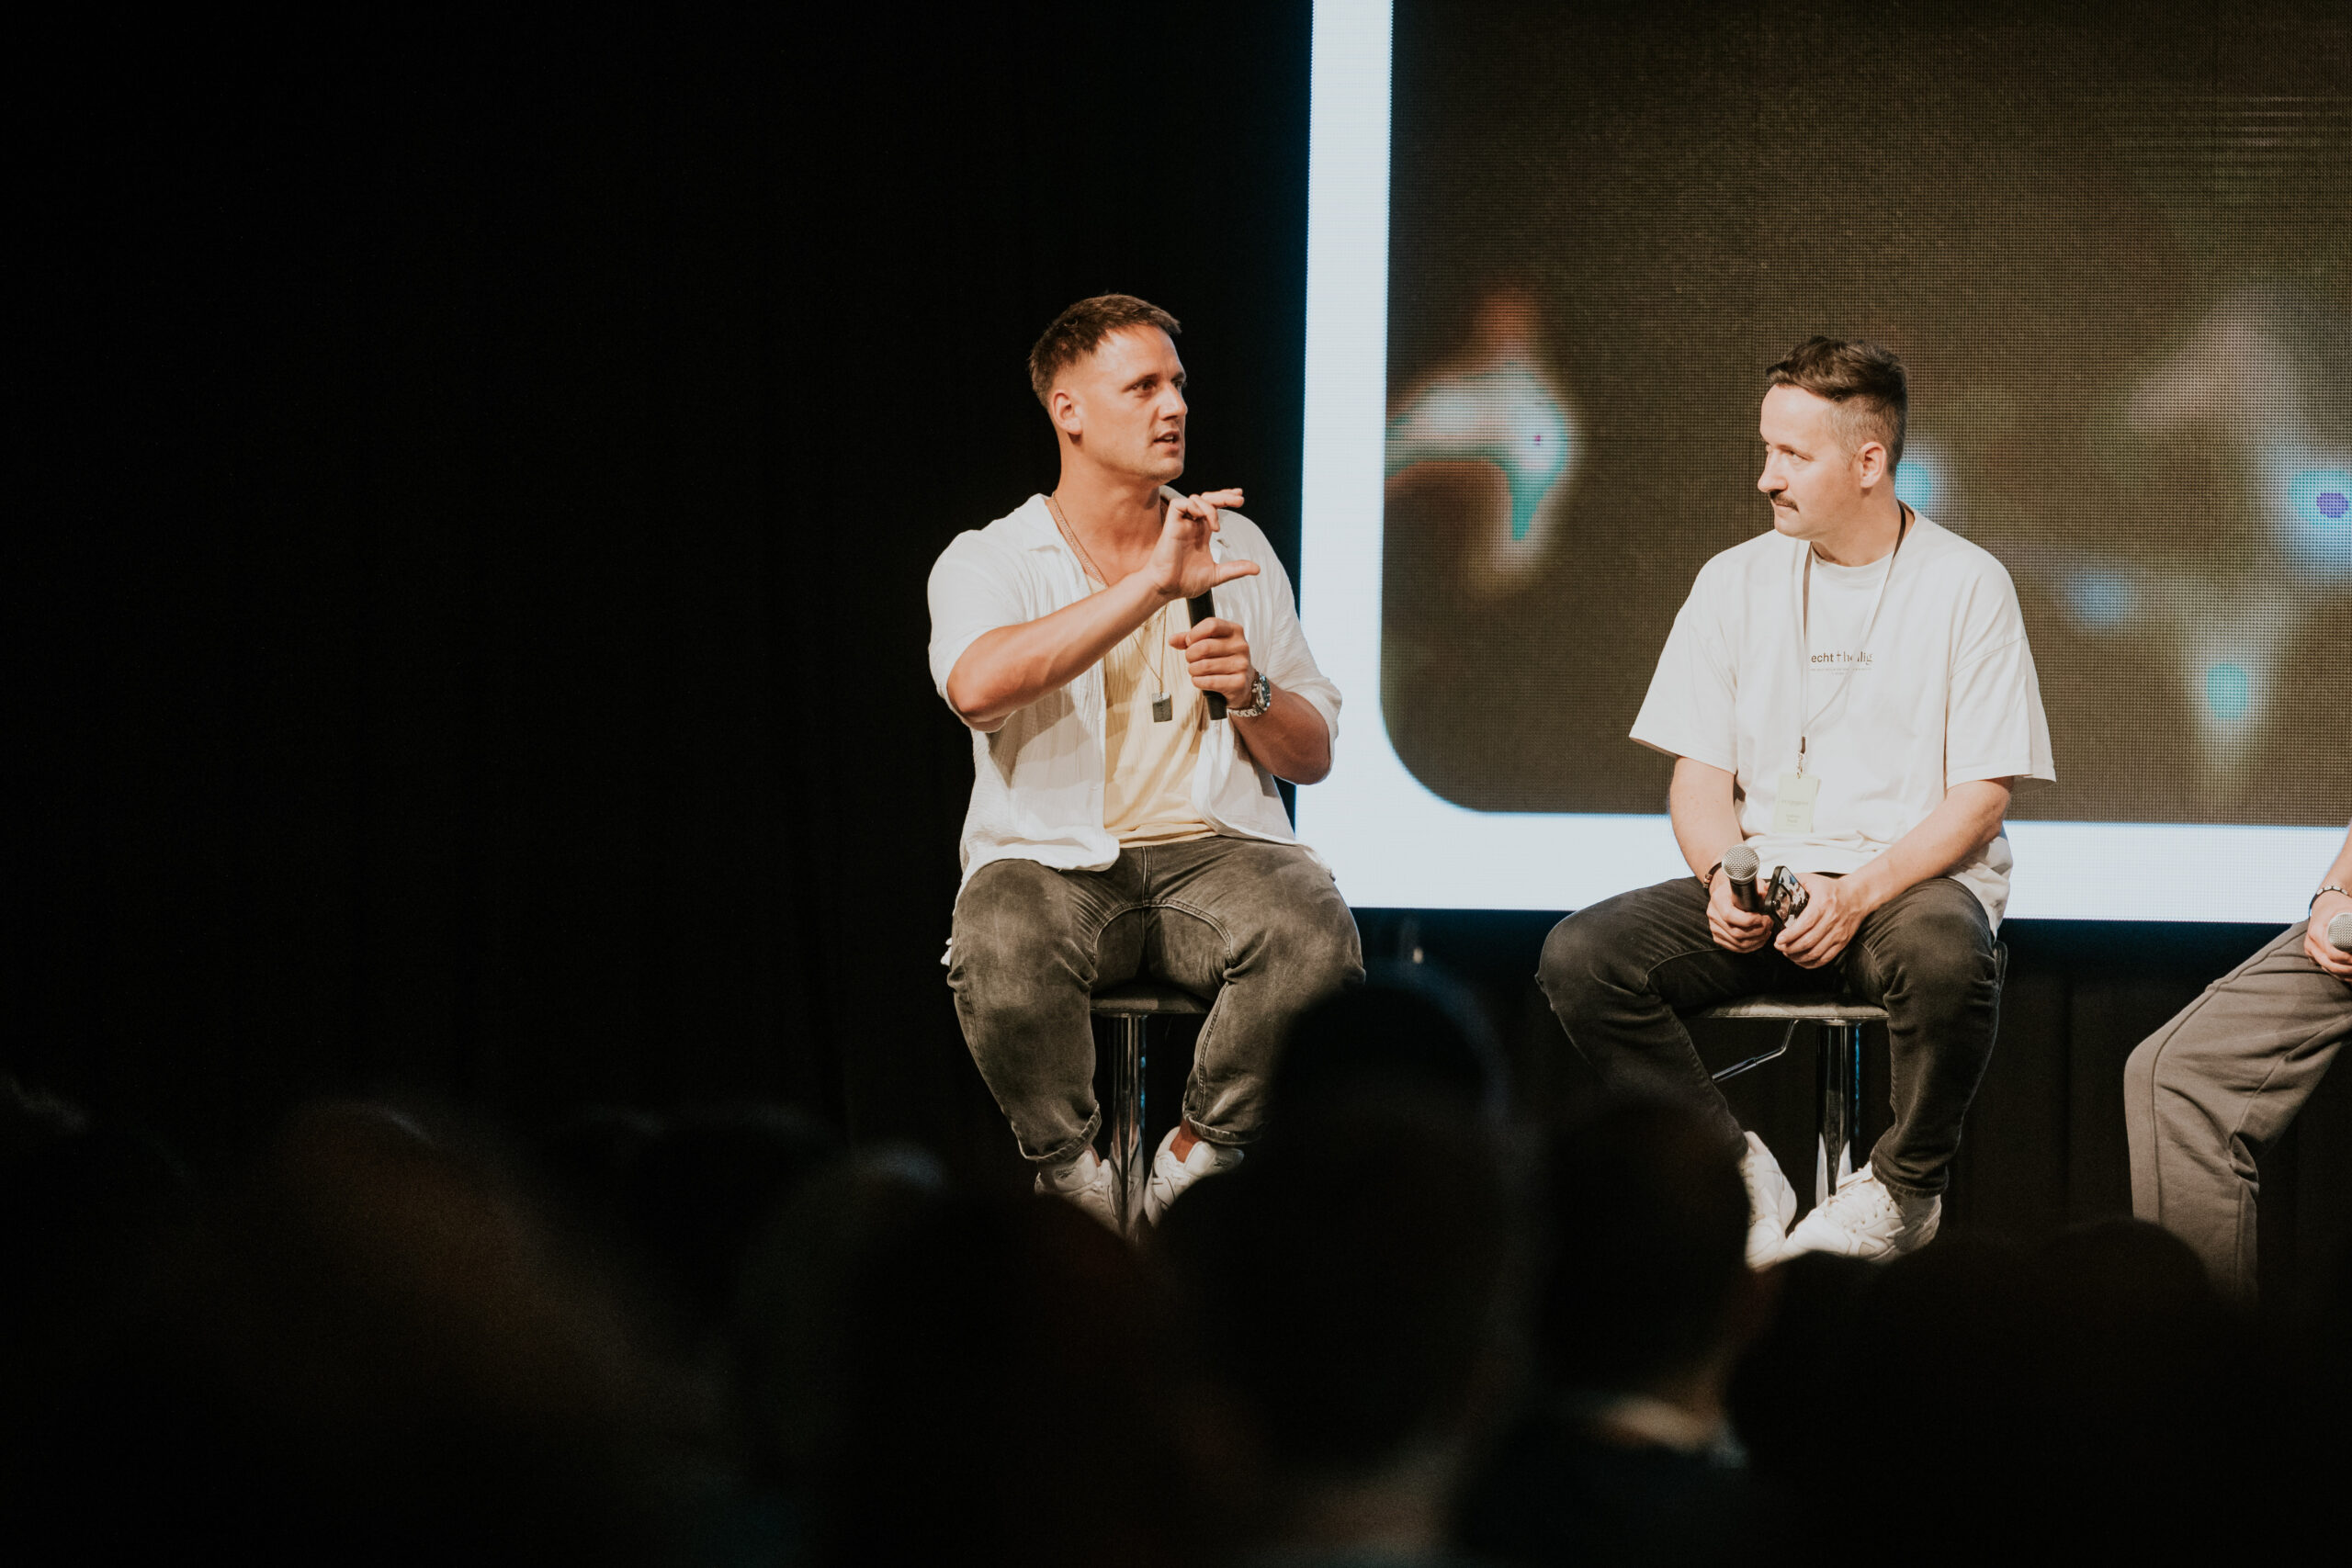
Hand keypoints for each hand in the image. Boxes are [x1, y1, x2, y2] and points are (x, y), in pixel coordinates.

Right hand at [1147, 488, 1262, 600]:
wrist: (1166, 589)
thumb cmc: (1184, 582)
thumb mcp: (1216, 575)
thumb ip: (1235, 569)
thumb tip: (1257, 569)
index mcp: (1201, 533)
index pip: (1214, 508)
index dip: (1225, 499)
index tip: (1240, 498)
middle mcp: (1192, 525)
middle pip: (1207, 499)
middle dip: (1224, 496)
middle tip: (1240, 500)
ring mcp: (1181, 524)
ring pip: (1195, 498)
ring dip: (1210, 506)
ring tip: (1217, 527)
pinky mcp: (1171, 525)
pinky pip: (1180, 504)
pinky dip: (1194, 506)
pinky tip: (1204, 521)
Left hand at [1169, 616, 1255, 707]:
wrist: (1243, 683)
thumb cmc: (1224, 660)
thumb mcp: (1210, 643)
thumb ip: (1190, 639)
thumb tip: (1172, 640)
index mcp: (1234, 631)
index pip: (1211, 625)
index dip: (1194, 634)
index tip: (1189, 642)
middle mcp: (1240, 646)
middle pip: (1204, 647)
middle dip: (1190, 655)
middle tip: (1191, 659)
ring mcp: (1241, 665)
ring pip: (1204, 666)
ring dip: (1193, 670)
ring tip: (1196, 670)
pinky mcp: (1238, 682)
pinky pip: (1209, 682)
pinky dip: (1198, 681)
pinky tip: (1200, 680)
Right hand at [1707, 866, 1773, 952]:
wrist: (1724, 893)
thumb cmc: (1736, 889)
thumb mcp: (1747, 884)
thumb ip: (1758, 888)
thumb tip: (1768, 892)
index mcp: (1718, 900)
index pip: (1730, 915)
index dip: (1750, 920)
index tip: (1763, 917)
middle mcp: (1713, 915)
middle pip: (1736, 932)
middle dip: (1757, 931)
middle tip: (1768, 924)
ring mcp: (1715, 928)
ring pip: (1738, 943)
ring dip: (1756, 940)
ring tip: (1766, 931)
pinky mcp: (1718, 937)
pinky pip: (1736, 948)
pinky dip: (1751, 946)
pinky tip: (1760, 939)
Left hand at [1775, 872, 1869, 969]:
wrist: (1857, 897)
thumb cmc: (1832, 889)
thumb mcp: (1812, 880)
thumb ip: (1791, 882)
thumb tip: (1768, 886)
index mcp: (1823, 904)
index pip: (1806, 923)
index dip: (1791, 934)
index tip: (1779, 939)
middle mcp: (1832, 920)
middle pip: (1809, 941)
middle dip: (1790, 947)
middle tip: (1779, 946)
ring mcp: (1838, 933)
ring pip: (1816, 952)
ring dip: (1798, 956)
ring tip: (1787, 952)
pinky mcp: (1842, 942)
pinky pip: (1825, 958)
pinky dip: (1811, 963)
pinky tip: (1800, 959)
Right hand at [2307, 891, 2351, 980]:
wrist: (2325, 905)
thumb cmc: (2338, 907)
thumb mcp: (2348, 910)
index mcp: (2316, 932)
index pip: (2332, 953)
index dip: (2348, 960)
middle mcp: (2311, 943)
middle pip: (2330, 964)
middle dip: (2348, 970)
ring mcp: (2311, 950)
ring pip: (2328, 969)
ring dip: (2345, 976)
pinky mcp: (2314, 955)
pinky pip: (2326, 969)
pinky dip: (2340, 975)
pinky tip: (2351, 978)